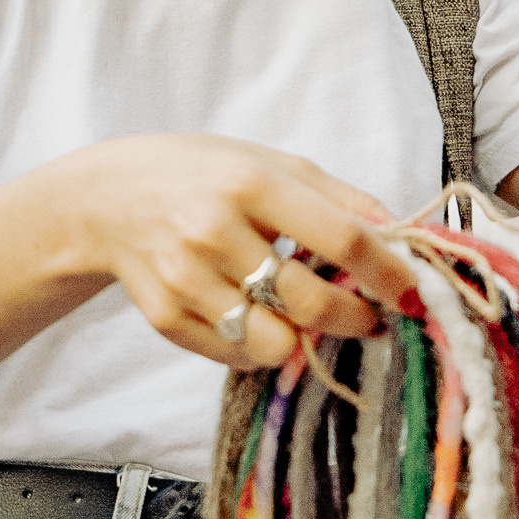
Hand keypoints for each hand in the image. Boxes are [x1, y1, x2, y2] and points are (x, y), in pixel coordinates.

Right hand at [80, 136, 415, 369]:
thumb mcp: (270, 163)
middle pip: (312, 303)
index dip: (389, 275)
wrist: (105, 198)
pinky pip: (236, 356)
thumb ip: (339, 199)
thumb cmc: (203, 175)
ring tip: (307, 319)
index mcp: (252, 182)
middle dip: (357, 320)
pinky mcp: (165, 317)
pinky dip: (261, 348)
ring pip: (275, 343)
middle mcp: (216, 230)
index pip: (343, 239)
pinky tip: (259, 320)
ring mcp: (186, 278)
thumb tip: (403, 237)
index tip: (413, 296)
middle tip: (370, 318)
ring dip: (305, 341)